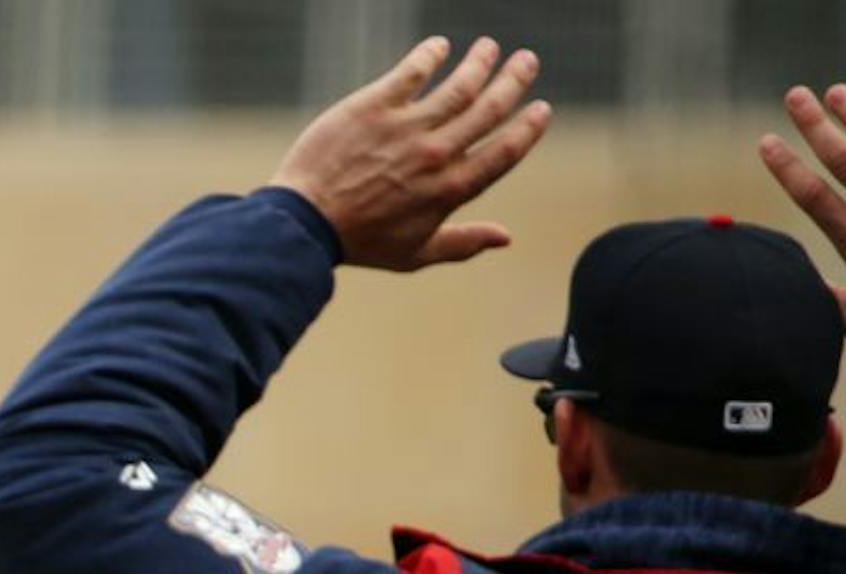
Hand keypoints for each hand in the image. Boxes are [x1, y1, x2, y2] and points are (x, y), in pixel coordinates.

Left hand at [271, 35, 549, 270]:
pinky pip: (412, 71)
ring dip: (479, 62)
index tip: (541, 109)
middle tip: (526, 61)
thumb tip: (506, 238)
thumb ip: (463, 243)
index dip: (527, 129)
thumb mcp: (415, 254)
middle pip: (489, 109)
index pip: (504, 151)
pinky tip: (439, 47)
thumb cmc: (359, 243)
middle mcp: (436, 154)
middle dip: (513, 81)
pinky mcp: (374, 106)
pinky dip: (430, 55)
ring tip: (489, 47)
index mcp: (450, 190)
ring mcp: (406, 127)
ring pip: (458, 85)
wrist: (305, 223)